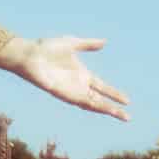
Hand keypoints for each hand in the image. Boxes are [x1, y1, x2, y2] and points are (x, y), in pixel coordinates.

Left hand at [0, 36, 130, 120]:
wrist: (29, 53)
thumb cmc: (46, 48)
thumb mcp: (72, 43)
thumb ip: (88, 44)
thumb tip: (105, 42)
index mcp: (82, 74)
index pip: (102, 87)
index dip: (114, 94)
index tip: (127, 100)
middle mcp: (77, 85)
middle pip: (99, 99)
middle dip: (113, 108)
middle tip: (128, 117)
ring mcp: (70, 90)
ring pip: (91, 103)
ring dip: (105, 109)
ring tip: (119, 115)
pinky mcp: (61, 93)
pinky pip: (79, 101)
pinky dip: (91, 105)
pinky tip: (101, 108)